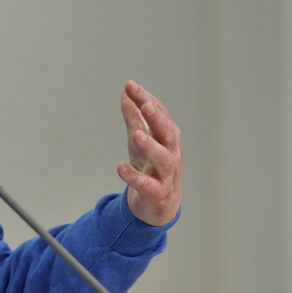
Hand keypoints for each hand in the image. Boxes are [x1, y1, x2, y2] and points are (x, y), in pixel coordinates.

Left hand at [117, 80, 182, 225]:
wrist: (158, 206)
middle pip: (168, 133)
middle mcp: (171, 153)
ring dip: (151, 146)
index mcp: (166, 138)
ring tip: (136, 135)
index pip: (159, 115)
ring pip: (164, 159)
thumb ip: (134, 118)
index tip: (130, 86)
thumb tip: (126, 93)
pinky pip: (148, 185)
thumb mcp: (140, 140)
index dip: (146, 100)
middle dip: (158, 118)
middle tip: (146, 105)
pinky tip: (120, 168)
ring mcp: (166, 174)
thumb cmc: (151, 167)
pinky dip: (134, 177)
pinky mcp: (157, 193)